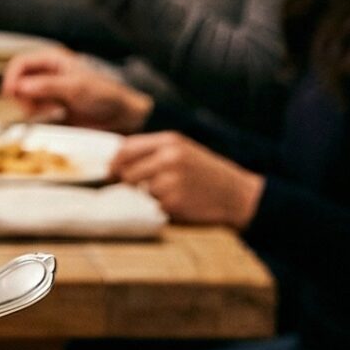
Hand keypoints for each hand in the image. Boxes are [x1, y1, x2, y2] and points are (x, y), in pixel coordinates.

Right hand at [2, 48, 149, 131]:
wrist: (121, 115)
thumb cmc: (104, 95)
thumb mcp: (76, 88)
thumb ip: (48, 86)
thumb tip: (21, 87)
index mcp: (52, 60)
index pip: (20, 63)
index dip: (12, 77)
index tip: (11, 94)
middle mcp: (47, 73)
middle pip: (18, 80)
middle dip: (20, 95)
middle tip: (30, 108)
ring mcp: (48, 90)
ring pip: (23, 96)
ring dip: (28, 105)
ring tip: (45, 112)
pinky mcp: (51, 107)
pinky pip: (33, 109)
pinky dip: (35, 114)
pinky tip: (51, 116)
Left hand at [110, 132, 263, 227]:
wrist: (237, 195)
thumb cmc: (207, 173)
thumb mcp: (184, 151)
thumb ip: (153, 152)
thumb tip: (116, 162)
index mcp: (170, 141)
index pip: (126, 148)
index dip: (115, 162)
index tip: (112, 172)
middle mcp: (169, 158)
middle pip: (127, 172)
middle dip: (129, 182)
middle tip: (144, 187)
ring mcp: (171, 181)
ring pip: (140, 191)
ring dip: (149, 196)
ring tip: (173, 193)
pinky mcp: (173, 203)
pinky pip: (154, 207)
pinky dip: (162, 208)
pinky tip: (181, 203)